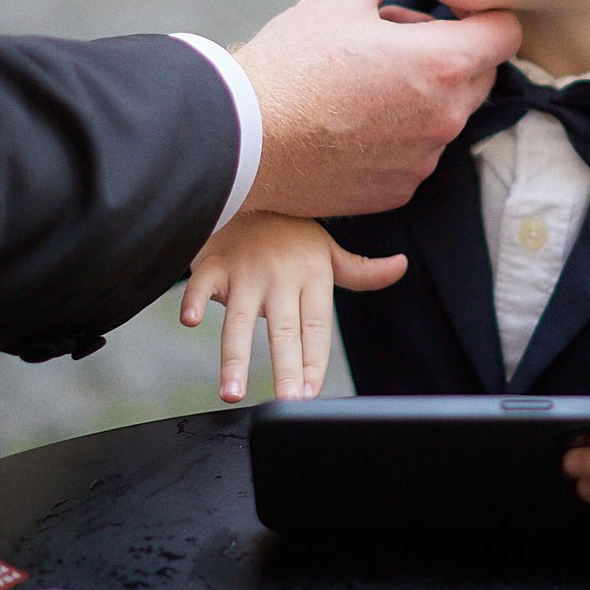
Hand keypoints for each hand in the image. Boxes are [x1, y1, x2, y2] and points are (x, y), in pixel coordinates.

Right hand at [178, 213, 405, 402]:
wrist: (253, 186)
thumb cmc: (291, 231)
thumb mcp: (328, 249)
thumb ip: (361, 270)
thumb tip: (401, 266)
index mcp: (312, 277)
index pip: (317, 329)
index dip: (314, 362)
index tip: (310, 395)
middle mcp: (281, 277)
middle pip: (285, 331)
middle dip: (286, 369)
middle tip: (286, 402)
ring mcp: (247, 271)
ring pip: (241, 319)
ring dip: (235, 357)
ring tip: (232, 393)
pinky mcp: (215, 263)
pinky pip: (202, 283)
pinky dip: (193, 300)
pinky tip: (188, 322)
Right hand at [234, 0, 520, 217]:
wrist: (241, 140)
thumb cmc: (291, 65)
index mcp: (443, 63)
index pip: (505, 33)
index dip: (481, 16)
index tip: (445, 14)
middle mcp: (446, 117)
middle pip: (481, 74)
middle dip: (450, 52)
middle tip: (390, 39)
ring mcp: (423, 159)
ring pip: (447, 115)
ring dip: (423, 95)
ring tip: (363, 79)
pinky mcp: (399, 190)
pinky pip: (417, 154)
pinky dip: (398, 136)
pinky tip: (350, 121)